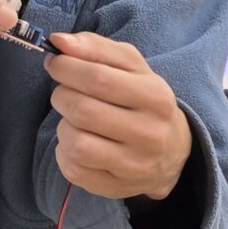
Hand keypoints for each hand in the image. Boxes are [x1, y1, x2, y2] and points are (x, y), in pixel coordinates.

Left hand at [44, 33, 192, 200]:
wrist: (171, 151)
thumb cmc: (143, 100)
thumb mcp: (131, 67)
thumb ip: (96, 48)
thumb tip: (59, 41)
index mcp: (156, 97)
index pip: (98, 78)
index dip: (66, 68)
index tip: (56, 63)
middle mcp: (149, 134)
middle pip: (83, 111)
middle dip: (61, 96)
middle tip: (64, 92)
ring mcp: (133, 166)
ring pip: (75, 144)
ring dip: (63, 126)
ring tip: (74, 120)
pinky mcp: (115, 187)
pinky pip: (73, 169)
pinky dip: (65, 151)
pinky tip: (79, 141)